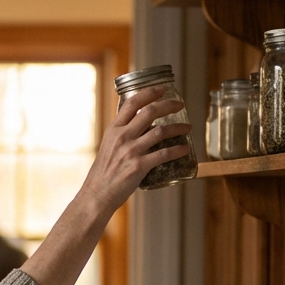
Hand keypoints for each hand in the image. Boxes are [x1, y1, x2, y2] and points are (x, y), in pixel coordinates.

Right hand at [79, 85, 192, 213]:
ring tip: (187, 128)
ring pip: (161, 131)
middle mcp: (122, 137)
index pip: (131, 103)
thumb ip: (122, 136)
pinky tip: (185, 149)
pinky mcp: (139, 166)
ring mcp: (131, 151)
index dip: (149, 93)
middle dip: (169, 105)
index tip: (162, 89)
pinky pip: (164, 154)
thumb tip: (139, 128)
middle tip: (180, 105)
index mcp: (113, 130)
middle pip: (150, 112)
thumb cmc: (102, 174)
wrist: (97, 195)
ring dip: (178, 127)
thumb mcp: (108, 147)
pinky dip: (178, 150)